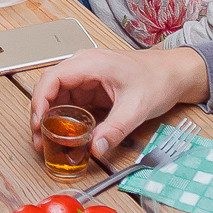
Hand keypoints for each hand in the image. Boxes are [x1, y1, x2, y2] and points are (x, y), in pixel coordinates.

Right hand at [29, 47, 208, 162]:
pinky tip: (63, 133)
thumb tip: (94, 149)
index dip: (40, 101)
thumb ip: (114, 129)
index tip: (39, 123)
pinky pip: (69, 101)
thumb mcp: (136, 107)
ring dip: (48, 116)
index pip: (53, 78)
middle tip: (39, 138)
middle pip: (49, 87)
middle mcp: (83, 66)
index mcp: (91, 63)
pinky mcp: (90, 87)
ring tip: (46, 140)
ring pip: (56, 95)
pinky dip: (62, 117)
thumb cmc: (157, 78)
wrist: (174, 73)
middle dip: (40, 112)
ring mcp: (86, 76)